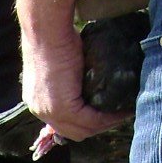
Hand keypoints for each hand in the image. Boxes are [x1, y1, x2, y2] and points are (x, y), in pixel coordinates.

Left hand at [21, 19, 129, 147]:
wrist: (47, 30)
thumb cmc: (54, 37)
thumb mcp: (62, 65)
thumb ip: (71, 81)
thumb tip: (90, 83)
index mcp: (38, 102)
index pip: (64, 124)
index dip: (86, 122)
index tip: (106, 114)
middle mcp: (40, 111)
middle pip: (73, 132)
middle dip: (97, 127)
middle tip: (118, 116)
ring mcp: (50, 112)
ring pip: (82, 130)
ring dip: (105, 124)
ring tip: (123, 114)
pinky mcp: (63, 108)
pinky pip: (91, 121)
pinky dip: (108, 118)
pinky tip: (121, 111)